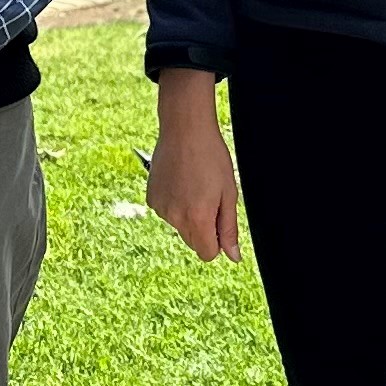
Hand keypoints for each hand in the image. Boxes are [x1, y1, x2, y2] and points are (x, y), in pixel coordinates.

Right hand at [145, 71, 240, 262]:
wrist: (184, 129)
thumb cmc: (212, 157)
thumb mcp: (229, 193)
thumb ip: (228, 228)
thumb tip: (233, 256)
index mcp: (198, 218)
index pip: (207, 254)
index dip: (217, 242)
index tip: (220, 220)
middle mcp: (176, 218)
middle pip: (193, 241)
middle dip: (203, 228)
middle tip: (210, 197)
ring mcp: (160, 208)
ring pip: (179, 225)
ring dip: (188, 214)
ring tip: (194, 184)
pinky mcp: (151, 198)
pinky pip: (167, 211)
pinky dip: (174, 203)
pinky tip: (181, 181)